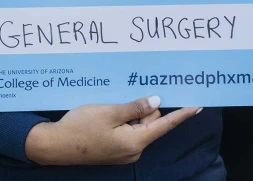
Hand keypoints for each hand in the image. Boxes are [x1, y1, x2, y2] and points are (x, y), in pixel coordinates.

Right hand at [25, 96, 200, 164]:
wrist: (55, 146)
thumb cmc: (80, 127)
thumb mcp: (109, 112)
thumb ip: (135, 107)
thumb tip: (157, 102)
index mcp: (135, 142)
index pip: (164, 125)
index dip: (182, 114)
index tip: (198, 106)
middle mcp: (133, 151)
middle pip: (150, 123)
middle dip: (141, 108)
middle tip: (121, 100)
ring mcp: (123, 152)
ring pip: (138, 126)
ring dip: (129, 114)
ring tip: (109, 108)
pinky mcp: (114, 151)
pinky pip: (127, 132)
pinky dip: (122, 121)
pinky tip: (106, 115)